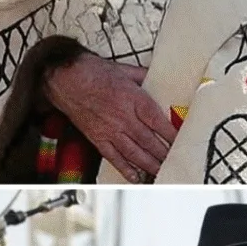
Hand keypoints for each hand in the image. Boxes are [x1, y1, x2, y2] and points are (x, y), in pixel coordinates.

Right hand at [44, 52, 176, 182]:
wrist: (64, 78)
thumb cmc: (91, 71)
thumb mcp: (123, 68)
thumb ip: (143, 75)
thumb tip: (157, 76)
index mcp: (133, 98)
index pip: (158, 121)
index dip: (172, 134)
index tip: (182, 141)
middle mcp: (123, 117)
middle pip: (149, 141)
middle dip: (165, 153)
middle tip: (176, 161)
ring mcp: (109, 130)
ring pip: (135, 153)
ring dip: (150, 164)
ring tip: (162, 171)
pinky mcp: (97, 138)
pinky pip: (113, 157)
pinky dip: (125, 169)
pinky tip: (136, 176)